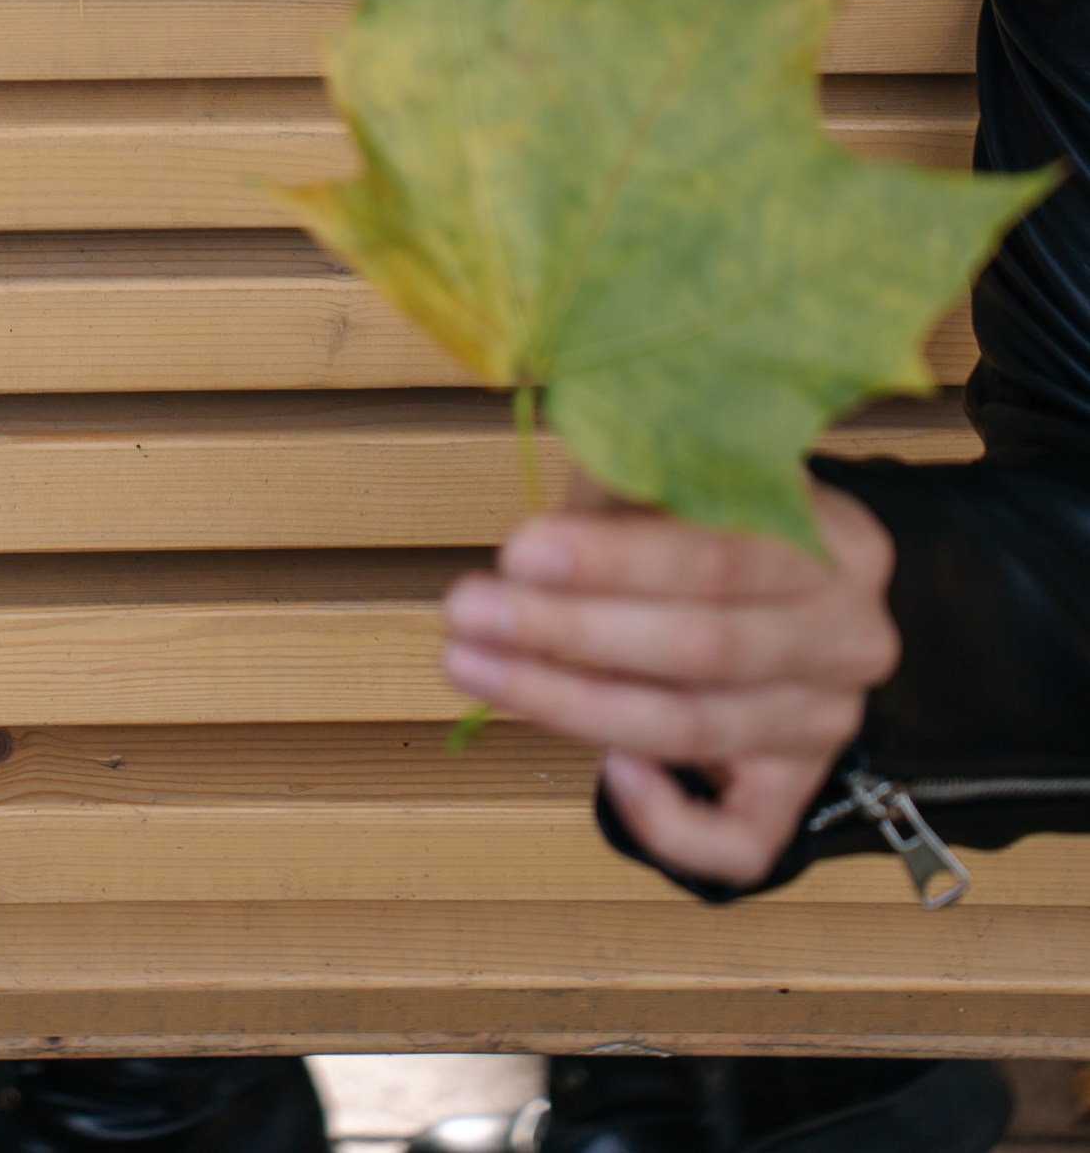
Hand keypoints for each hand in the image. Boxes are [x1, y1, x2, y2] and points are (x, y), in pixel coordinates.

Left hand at [439, 477, 898, 888]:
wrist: (788, 577)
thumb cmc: (709, 515)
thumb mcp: (676, 475)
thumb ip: (625, 494)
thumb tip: (531, 544)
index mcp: (838, 543)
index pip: (720, 556)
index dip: (613, 561)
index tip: (517, 551)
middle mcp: (849, 637)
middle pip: (701, 648)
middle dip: (569, 633)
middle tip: (468, 611)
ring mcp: (829, 722)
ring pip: (692, 729)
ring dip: (568, 703)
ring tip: (475, 667)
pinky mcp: (800, 790)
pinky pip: (738, 841)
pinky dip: (666, 818)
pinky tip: (608, 773)